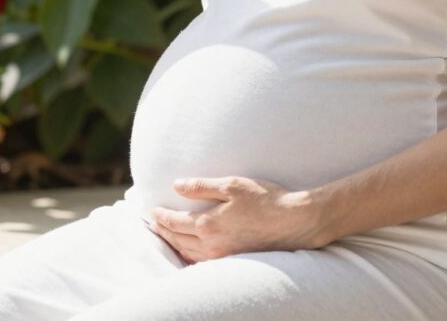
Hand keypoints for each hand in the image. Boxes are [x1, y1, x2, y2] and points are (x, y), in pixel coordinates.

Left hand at [148, 176, 327, 263]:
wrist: (294, 222)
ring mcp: (223, 255)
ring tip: (167, 235)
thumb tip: (177, 185)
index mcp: (209, 224)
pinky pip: (203, 261)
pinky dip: (189, 255)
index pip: (175, 222)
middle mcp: (212, 244)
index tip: (152, 210)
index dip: (161, 216)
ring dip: (174, 243)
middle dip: (163, 230)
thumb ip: (202, 186)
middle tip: (154, 223)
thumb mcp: (233, 184)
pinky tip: (190, 250)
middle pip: (178, 239)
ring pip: (189, 253)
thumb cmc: (265, 199)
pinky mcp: (234, 260)